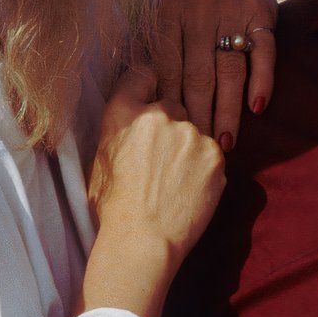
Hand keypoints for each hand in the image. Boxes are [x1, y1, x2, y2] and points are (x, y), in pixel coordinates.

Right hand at [87, 67, 225, 271]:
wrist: (142, 242)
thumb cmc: (114, 208)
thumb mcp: (101, 159)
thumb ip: (119, 130)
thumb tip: (130, 118)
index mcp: (123, 112)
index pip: (141, 74)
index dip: (146, 85)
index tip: (150, 95)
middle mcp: (160, 113)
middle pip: (172, 104)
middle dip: (169, 124)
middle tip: (160, 158)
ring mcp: (192, 133)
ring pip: (194, 130)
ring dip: (188, 147)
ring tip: (174, 181)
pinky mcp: (216, 154)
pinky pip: (211, 152)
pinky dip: (204, 167)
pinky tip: (189, 189)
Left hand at [143, 0, 277, 151]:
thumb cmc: (180, 8)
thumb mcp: (157, 20)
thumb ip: (143, 50)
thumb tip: (120, 92)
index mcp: (167, 13)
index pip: (168, 69)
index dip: (169, 105)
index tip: (171, 137)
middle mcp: (198, 10)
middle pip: (199, 75)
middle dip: (199, 116)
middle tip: (199, 148)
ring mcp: (231, 10)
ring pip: (231, 68)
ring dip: (229, 109)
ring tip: (226, 142)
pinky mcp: (261, 11)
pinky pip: (264, 51)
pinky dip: (262, 80)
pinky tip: (257, 107)